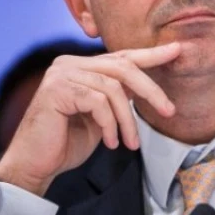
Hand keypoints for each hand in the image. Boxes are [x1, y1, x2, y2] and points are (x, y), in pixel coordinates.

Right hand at [0, 43, 180, 195]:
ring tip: (131, 143)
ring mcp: (61, 74)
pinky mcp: (57, 89)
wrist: (37, 164)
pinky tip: (111, 143)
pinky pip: (98, 102)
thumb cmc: (67, 142)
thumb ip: (117, 98)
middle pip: (123, 68)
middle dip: (151, 91)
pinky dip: (110, 125)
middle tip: (170, 112)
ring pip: (113, 89)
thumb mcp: (101, 117)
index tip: (177, 50)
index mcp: (82, 67)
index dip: (151, 54)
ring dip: (128, 120)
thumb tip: (147, 90)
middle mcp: (70, 63)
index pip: (122, 57)